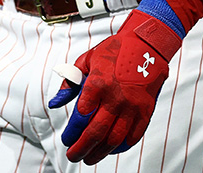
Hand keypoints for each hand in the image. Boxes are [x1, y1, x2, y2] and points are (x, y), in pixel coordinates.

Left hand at [47, 10, 182, 164]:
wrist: (147, 45)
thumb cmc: (115, 51)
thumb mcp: (86, 60)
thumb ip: (69, 83)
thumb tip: (55, 103)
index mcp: (98, 83)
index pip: (80, 116)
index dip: (71, 132)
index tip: (66, 139)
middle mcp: (115, 97)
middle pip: (95, 133)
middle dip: (81, 149)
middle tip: (73, 155)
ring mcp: (132, 106)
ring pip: (114, 140)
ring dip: (99, 153)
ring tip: (89, 158)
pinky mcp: (145, 111)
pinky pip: (132, 137)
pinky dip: (120, 147)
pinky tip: (110, 150)